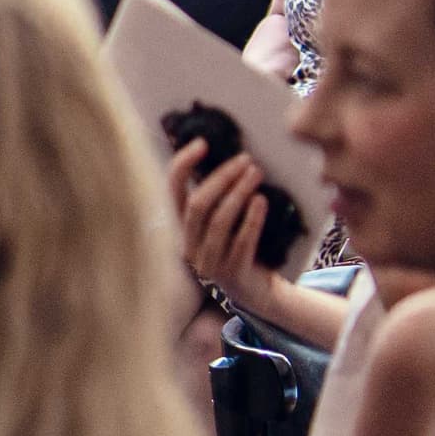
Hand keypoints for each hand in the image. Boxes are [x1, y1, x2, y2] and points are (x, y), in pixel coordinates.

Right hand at [166, 139, 287, 318]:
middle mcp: (189, 246)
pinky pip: (241, 241)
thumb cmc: (241, 249)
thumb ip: (218, 199)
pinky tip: (262, 201)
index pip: (173, 192)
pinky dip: (252, 219)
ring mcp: (209, 263)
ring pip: (219, 221)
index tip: (202, 143)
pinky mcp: (233, 274)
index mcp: (182, 230)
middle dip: (222, 177)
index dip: (183, 165)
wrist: (258, 292)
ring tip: (257, 173)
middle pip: (198, 204)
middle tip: (246, 159)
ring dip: (238, 192)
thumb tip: (227, 158)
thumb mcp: (222, 225)